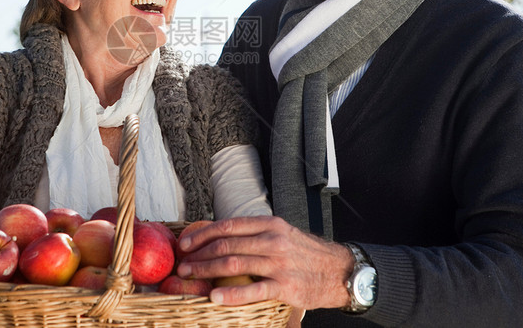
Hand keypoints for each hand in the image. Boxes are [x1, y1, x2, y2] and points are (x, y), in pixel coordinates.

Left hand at [176, 216, 353, 309]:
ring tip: (190, 277)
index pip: (228, 225)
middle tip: (182, 264)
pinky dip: (232, 295)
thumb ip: (255, 233)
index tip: (185, 242)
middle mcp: (273, 240)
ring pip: (234, 264)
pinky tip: (215, 298)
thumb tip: (221, 236)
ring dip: (207, 271)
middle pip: (226, 244)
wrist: (340, 271)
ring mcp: (279, 263)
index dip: (202, 234)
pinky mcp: (286, 287)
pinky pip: (254, 291)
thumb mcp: (282, 233)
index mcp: (270, 224)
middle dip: (199, 254)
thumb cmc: (306, 254)